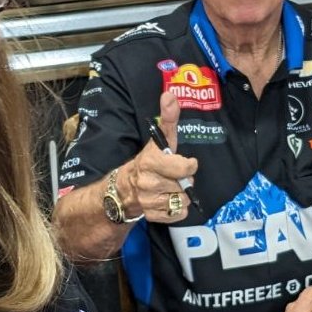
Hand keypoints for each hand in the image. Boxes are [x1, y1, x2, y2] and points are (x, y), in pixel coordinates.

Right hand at [118, 93, 197, 225]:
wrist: (122, 190)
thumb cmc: (147, 162)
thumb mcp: (158, 140)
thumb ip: (167, 118)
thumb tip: (169, 95)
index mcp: (150, 163)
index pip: (184, 168)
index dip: (189, 165)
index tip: (187, 163)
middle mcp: (148, 183)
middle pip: (184, 185)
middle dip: (183, 181)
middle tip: (173, 176)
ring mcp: (149, 202)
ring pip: (183, 201)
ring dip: (180, 195)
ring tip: (169, 187)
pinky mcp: (153, 216)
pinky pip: (179, 214)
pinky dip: (177, 209)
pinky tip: (167, 200)